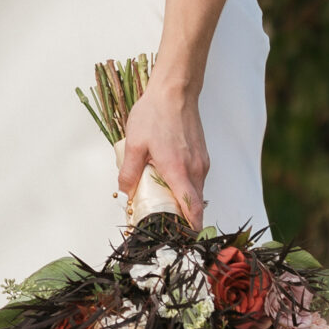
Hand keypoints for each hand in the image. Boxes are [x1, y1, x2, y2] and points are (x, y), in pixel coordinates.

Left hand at [117, 80, 207, 227]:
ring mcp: (202, 161)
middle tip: (162, 220)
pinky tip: (168, 178)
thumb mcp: (134, 144)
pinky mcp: (202, 154)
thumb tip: (125, 192)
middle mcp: (196, 169)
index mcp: (179, 171)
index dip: (189, 227)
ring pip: (196, 191)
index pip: (192, 209)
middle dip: (181, 216)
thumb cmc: (155, 114)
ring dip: (183, 200)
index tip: (181, 238)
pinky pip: (196, 178)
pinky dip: (186, 185)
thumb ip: (129, 171)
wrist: (175, 91)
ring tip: (162, 199)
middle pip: (194, 204)